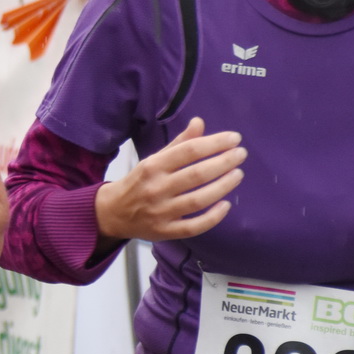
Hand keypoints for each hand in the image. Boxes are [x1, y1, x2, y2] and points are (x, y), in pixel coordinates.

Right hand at [95, 117, 243, 241]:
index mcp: (152, 166)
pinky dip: (212, 217)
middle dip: (223, 162)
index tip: (234, 138)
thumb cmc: (138, 182)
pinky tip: (226, 205)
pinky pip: (194, 227)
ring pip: (198, 200)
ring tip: (238, 175)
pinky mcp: (165, 231)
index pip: (188, 151)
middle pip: (196, 174)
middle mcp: (156, 188)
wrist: (112, 213)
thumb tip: (199, 122)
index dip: (214, 143)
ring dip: (222, 186)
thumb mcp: (153, 159)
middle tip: (241, 154)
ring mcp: (161, 212)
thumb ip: (178, 144)